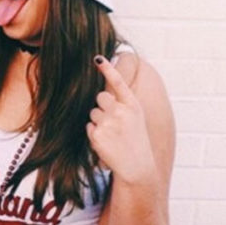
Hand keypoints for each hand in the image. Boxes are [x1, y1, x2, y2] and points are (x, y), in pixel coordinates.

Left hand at [87, 55, 156, 184]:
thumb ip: (122, 102)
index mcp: (133, 105)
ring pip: (93, 112)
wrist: (137, 166)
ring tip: (113, 134)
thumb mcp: (135, 117)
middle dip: (103, 105)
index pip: (119, 83)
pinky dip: (94, 133)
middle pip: (100, 97)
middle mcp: (122, 112)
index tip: (98, 58)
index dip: (108, 69)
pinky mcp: (97, 135)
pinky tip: (107, 142)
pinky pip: (89, 126)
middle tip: (114, 120)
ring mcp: (108, 123)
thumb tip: (104, 90)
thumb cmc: (135, 139)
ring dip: (99, 121)